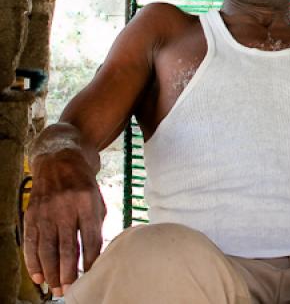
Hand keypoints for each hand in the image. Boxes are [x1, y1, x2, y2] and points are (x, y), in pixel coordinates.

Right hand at [24, 149, 105, 297]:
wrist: (60, 161)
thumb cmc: (84, 185)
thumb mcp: (97, 200)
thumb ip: (96, 225)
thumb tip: (95, 255)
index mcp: (87, 203)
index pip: (91, 237)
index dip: (91, 259)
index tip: (91, 274)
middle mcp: (65, 207)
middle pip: (67, 246)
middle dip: (68, 271)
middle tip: (69, 289)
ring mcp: (46, 211)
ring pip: (47, 248)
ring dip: (50, 272)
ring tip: (55, 288)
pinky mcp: (31, 214)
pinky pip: (31, 243)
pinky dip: (33, 262)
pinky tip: (38, 276)